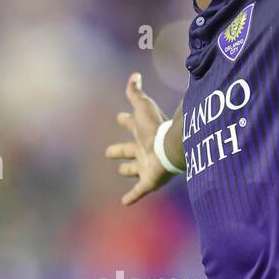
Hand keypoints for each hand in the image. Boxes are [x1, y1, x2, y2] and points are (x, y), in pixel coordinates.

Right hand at [105, 72, 173, 205]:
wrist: (170, 147)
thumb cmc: (155, 127)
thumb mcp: (143, 107)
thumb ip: (136, 93)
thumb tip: (135, 75)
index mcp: (142, 132)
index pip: (131, 124)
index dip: (125, 120)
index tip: (119, 117)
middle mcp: (144, 149)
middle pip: (130, 149)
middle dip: (120, 149)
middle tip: (109, 151)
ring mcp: (147, 166)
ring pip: (135, 168)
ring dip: (128, 170)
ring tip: (121, 171)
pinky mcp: (149, 181)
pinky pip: (139, 191)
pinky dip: (132, 196)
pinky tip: (124, 203)